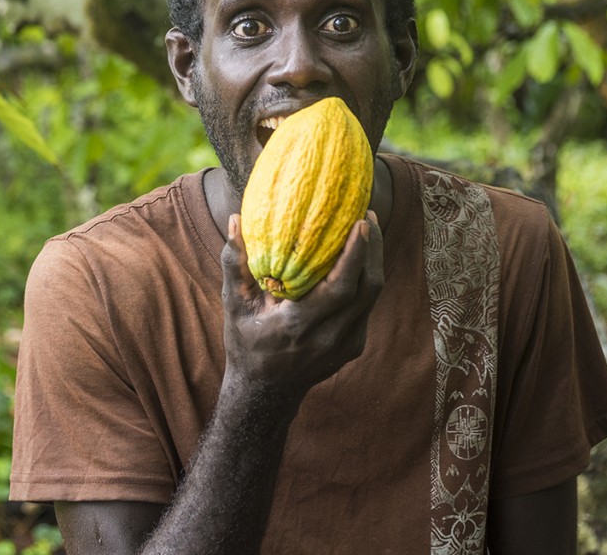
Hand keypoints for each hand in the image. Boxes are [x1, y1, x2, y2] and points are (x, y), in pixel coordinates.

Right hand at [219, 211, 384, 403]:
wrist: (265, 392)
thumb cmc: (246, 342)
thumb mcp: (234, 305)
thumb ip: (234, 264)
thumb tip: (234, 220)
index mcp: (300, 326)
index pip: (341, 288)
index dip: (356, 254)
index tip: (360, 222)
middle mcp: (329, 338)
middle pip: (368, 289)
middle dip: (372, 249)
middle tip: (367, 214)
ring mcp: (346, 345)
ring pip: (372, 297)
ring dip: (373, 261)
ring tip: (367, 229)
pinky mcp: (354, 346)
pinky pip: (366, 306)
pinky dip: (365, 279)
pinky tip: (358, 257)